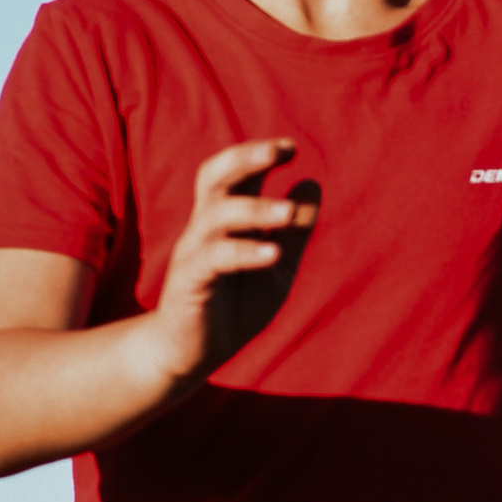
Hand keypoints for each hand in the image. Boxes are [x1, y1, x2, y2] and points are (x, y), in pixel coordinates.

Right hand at [149, 138, 316, 388]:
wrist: (193, 353)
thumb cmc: (234, 306)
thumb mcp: (277, 268)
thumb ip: (294, 232)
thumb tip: (312, 184)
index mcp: (227, 220)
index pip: (237, 173)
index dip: (260, 154)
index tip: (291, 147)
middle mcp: (206, 227)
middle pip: (215, 176)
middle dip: (245, 158)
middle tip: (279, 150)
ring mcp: (195, 252)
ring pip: (217, 215)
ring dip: (255, 209)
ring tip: (288, 212)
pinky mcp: (189, 281)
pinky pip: (214, 258)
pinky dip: (244, 252)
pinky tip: (273, 255)